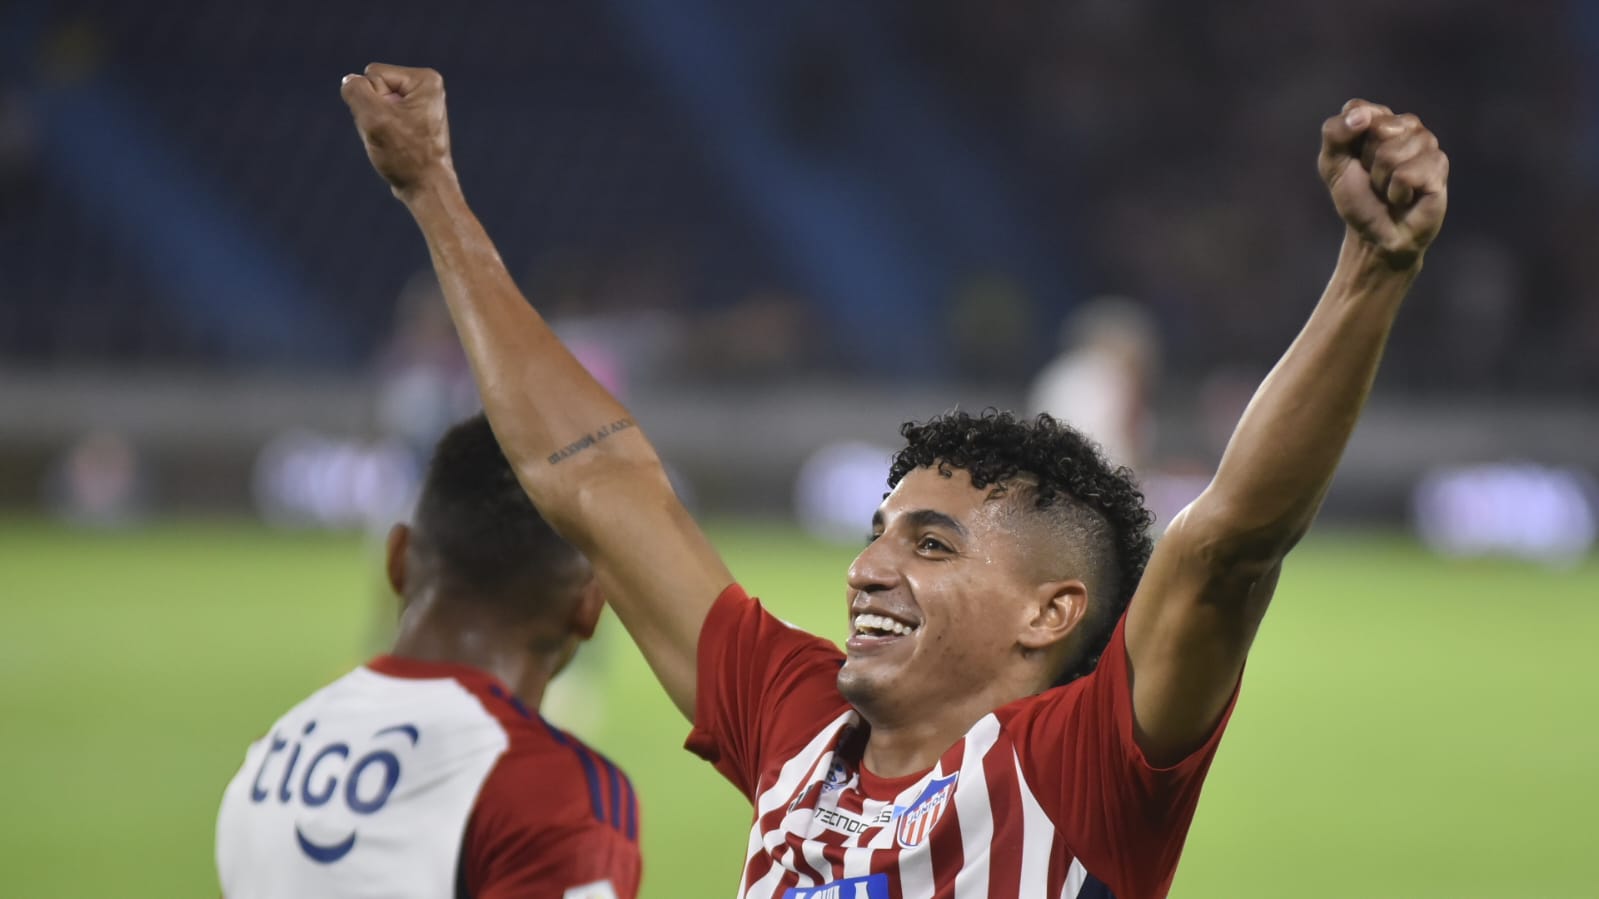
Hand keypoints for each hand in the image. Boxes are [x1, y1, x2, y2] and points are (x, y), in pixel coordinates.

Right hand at [340, 63, 454, 197]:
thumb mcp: (374, 118)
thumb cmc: (406, 156)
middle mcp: (426, 88)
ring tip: (393, 142)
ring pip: (374, 104)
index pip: (373, 74)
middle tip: (391, 136)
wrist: (426, 188)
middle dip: (373, 112)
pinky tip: (394, 146)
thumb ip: (356, 91)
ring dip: (374, 124)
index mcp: (424, 80)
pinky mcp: (413, 119)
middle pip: (374, 87)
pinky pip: (381, 117)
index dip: (372, 101)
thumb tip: (350, 80)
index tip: (391, 124)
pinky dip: (381, 132)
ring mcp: (420, 104)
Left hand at [1319, 99, 1448, 268]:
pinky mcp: (1439, 165)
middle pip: (1377, 129)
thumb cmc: (1357, 197)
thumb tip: (1362, 116)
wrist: (1376, 233)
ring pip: (1392, 153)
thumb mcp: (1332, 164)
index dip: (1347, 141)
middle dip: (1366, 162)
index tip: (1352, 160)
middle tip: (1373, 178)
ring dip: (1381, 181)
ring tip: (1389, 189)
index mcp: (1379, 118)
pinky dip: (1396, 193)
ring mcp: (1427, 143)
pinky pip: (1406, 174)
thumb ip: (1335, 133)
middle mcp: (1406, 124)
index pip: (1357, 109)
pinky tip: (1404, 198)